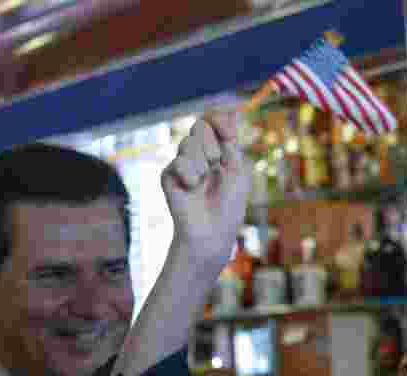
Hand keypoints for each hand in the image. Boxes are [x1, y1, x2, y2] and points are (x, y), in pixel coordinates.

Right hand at [161, 108, 249, 269]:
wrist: (212, 232)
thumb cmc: (229, 206)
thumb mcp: (238, 170)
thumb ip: (230, 142)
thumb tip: (229, 112)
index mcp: (219, 151)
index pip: (214, 122)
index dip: (219, 119)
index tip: (228, 131)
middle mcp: (200, 155)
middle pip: (200, 125)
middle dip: (211, 143)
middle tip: (215, 162)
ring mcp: (183, 164)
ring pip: (188, 142)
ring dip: (202, 162)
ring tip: (204, 181)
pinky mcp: (169, 176)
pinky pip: (178, 161)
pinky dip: (190, 175)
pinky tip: (192, 188)